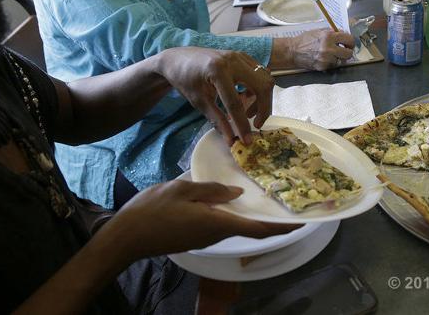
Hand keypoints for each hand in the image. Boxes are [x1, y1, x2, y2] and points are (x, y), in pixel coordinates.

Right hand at [102, 180, 297, 262]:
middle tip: (289, 205)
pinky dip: (236, 215)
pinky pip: (223, 225)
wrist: (126, 237)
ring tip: (267, 199)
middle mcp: (217, 234)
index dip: (282, 227)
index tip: (302, 223)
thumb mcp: (183, 190)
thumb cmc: (153, 211)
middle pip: (251, 229)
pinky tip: (235, 202)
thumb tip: (236, 193)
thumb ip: (212, 190)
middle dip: (272, 220)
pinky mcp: (195, 236)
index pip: (258, 228)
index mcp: (218, 223)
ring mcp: (205, 237)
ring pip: (237, 226)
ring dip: (254, 217)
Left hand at [158, 47, 273, 144]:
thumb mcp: (199, 102)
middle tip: (255, 124)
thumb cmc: (185, 80)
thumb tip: (231, 140)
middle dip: (264, 109)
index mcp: (217, 71)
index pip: (236, 103)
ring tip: (247, 111)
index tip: (247, 140)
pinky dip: (258, 88)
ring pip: (265, 78)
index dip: (243, 124)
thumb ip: (217, 120)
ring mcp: (239, 56)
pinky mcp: (242, 56)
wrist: (178, 59)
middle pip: (262, 86)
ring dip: (262, 98)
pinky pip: (260, 73)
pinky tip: (245, 98)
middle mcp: (233, 60)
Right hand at [287, 29, 355, 70]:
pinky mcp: (323, 67)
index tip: (349, 43)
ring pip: (342, 61)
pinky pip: (333, 65)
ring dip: (339, 58)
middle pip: (348, 53)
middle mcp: (328, 48)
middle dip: (347, 51)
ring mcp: (326, 59)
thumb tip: (344, 34)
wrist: (292, 51)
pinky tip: (326, 59)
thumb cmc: (305, 39)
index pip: (348, 39)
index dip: (351, 42)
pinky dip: (332, 62)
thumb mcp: (319, 31)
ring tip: (333, 55)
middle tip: (344, 50)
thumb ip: (332, 32)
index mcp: (328, 36)